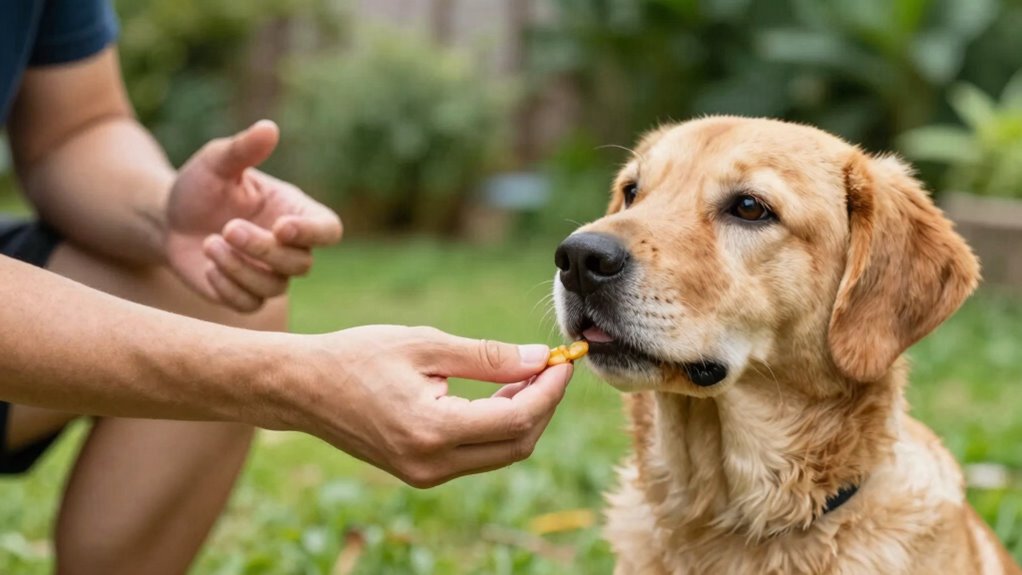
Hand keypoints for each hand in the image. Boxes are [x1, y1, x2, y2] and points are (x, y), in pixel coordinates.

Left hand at [166, 120, 341, 311]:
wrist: (168, 217)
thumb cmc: (201, 185)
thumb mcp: (217, 162)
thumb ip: (244, 149)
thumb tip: (269, 128)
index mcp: (294, 211)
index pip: (329, 229)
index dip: (313, 233)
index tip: (281, 227)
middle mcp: (290, 247)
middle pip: (300, 264)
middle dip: (264, 249)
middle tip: (228, 228)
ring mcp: (269, 274)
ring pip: (275, 288)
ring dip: (241, 269)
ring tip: (209, 243)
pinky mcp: (244, 294)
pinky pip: (249, 305)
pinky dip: (227, 287)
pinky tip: (207, 265)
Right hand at [277, 326, 571, 487]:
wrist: (301, 387)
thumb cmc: (356, 356)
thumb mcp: (425, 344)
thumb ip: (488, 356)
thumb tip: (540, 358)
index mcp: (432, 431)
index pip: (517, 419)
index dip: (550, 390)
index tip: (564, 359)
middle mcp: (432, 464)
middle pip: (517, 445)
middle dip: (543, 406)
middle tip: (551, 366)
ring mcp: (424, 474)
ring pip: (500, 453)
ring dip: (523, 416)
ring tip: (528, 374)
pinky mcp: (419, 472)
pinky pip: (476, 454)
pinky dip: (497, 426)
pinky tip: (500, 392)